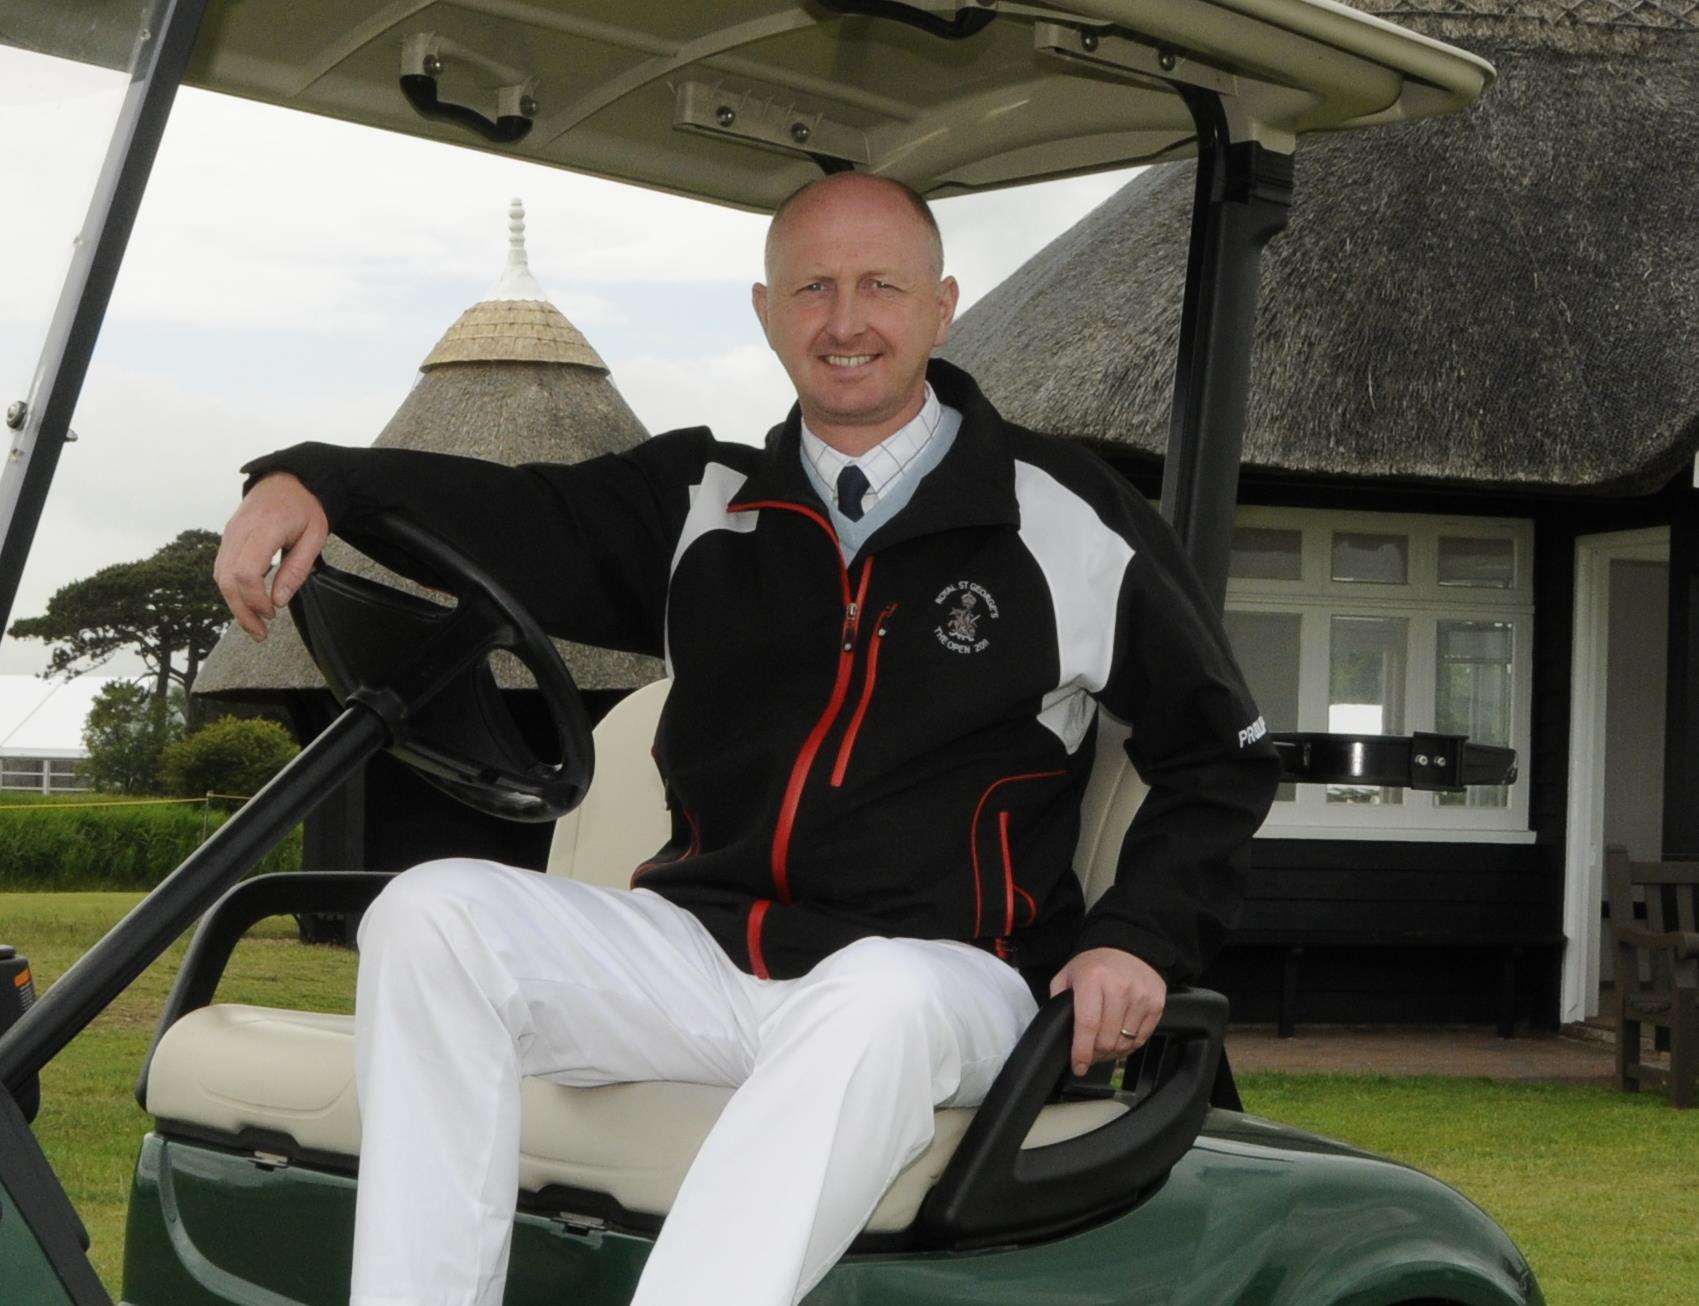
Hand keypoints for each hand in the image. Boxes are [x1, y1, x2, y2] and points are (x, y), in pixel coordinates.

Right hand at [214, 471, 329, 641]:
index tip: (272, 613)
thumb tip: (278, 601)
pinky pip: (222, 568)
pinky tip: (247, 603)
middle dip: (242, 610)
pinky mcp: (227, 537)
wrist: (287, 479)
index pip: (246, 571)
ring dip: (234, 604)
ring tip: (254, 624)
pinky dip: (231, 590)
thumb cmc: (305, 506)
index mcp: (265, 528)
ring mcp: (230, 533)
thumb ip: (297, 569)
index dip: (255, 599)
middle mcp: (240, 530)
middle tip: (261, 632)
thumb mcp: (314, 536)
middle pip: (227, 578)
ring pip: (219, 576)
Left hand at [1048, 947, 1166, 1076]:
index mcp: (1092, 979)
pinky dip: (1128, 1046)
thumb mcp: (1069, 974)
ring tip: (1103, 1048)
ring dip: (1112, 1052)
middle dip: (1095, 1054)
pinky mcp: (1156, 1004)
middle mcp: (1119, 988)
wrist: (1130, 946)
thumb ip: (1058, 1000)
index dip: (1081, 1051)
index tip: (1078, 1066)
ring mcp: (1140, 997)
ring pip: (1124, 1043)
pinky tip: (1119, 1040)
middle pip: (1106, 1039)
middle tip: (1089, 1054)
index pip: (1087, 1024)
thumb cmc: (1096, 964)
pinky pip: (1141, 1038)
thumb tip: (1058, 1030)